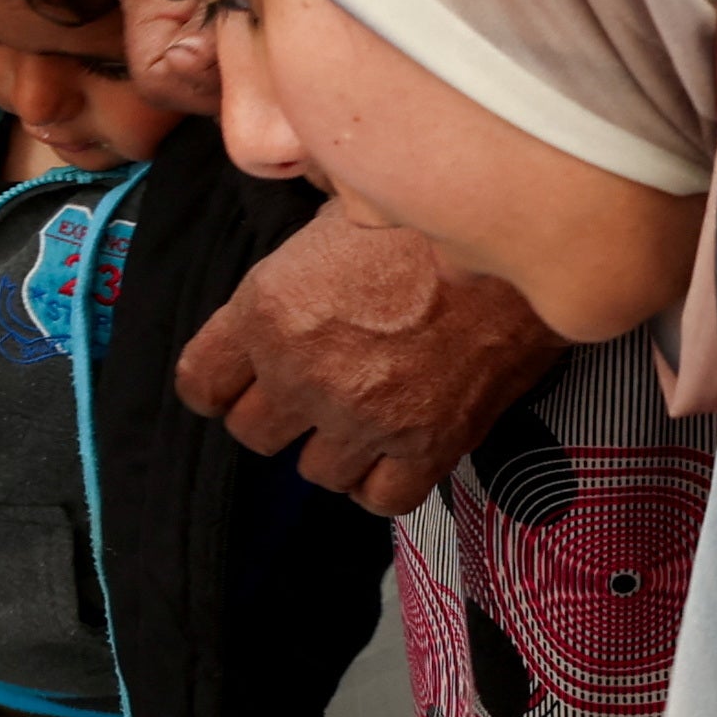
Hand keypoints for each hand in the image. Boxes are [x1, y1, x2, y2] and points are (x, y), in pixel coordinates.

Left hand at [174, 209, 564, 514]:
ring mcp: (365, 417)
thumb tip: (278, 284)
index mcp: (268, 311)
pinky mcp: (428, 446)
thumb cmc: (424, 217)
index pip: (199, 383)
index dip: (216, 383)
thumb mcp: (326, 221)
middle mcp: (305, 373)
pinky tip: (393, 448)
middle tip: (304, 391)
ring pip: (314, 472)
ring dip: (330, 448)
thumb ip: (286, 274)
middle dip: (274, 414)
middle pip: (252, 434)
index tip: (233, 380)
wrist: (517, 242)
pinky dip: (382, 482)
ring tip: (357, 414)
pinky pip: (381, 499)